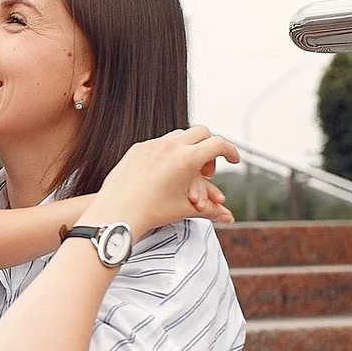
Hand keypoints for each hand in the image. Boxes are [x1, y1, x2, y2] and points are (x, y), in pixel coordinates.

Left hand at [84, 125, 239, 231]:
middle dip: (210, 148)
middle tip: (207, 170)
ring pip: (179, 135)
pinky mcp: (138, 148)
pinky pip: (159, 143)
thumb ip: (211, 210)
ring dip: (189, 147)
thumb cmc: (152, 211)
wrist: (118, 212)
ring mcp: (152, 144)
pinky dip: (169, 151)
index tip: (233, 159)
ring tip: (187, 171)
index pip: (218, 144)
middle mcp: (171, 146)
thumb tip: (227, 217)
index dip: (230, 151)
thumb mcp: (186, 208)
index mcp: (187, 158)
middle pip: (201, 133)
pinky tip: (167, 170)